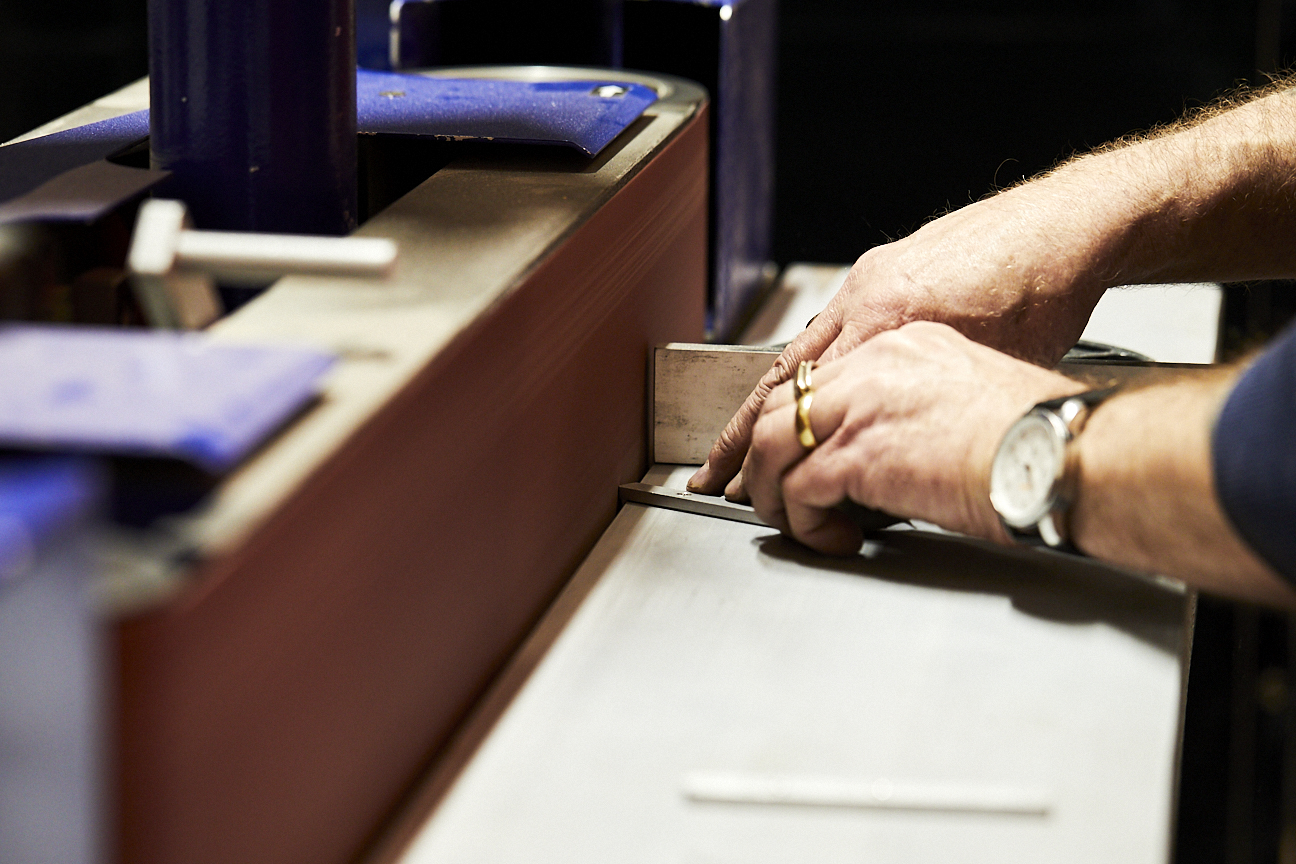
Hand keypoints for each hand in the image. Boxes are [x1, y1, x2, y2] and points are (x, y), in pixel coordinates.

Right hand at [688, 184, 1115, 498]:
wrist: (1069, 225)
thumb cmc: (1045, 294)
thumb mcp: (984, 369)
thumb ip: (923, 406)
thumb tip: (890, 456)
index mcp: (885, 319)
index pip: (801, 394)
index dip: (760, 444)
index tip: (737, 478)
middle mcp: (865, 295)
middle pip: (781, 375)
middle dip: (740, 428)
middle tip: (712, 469)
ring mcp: (871, 277)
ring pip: (802, 349)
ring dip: (772, 398)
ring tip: (748, 436)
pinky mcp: (886, 267)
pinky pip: (832, 324)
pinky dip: (811, 362)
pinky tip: (810, 387)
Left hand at [744, 322, 1082, 554]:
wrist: (1064, 453)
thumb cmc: (1043, 439)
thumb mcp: (972, 401)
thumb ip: (921, 412)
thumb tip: (898, 455)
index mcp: (905, 346)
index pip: (820, 379)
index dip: (790, 422)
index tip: (777, 454)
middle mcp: (875, 363)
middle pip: (781, 404)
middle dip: (764, 457)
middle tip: (771, 496)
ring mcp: (861, 404)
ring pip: (772, 443)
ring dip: (772, 491)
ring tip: (794, 524)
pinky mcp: (859, 452)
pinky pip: (797, 489)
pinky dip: (803, 522)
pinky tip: (832, 540)